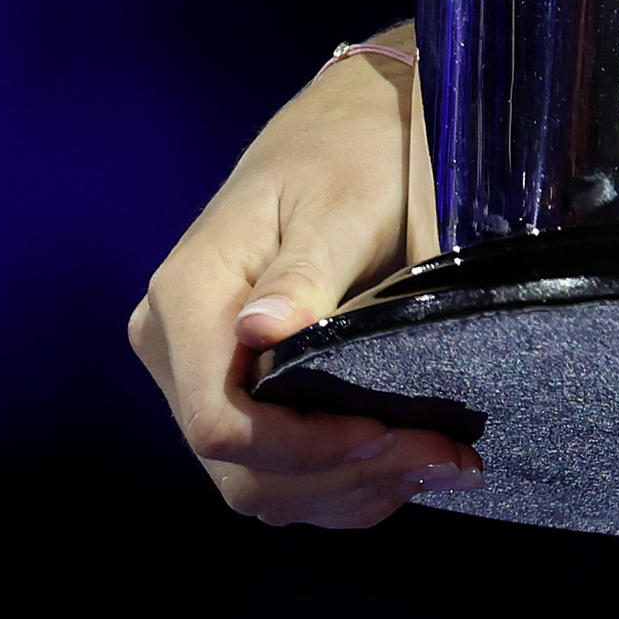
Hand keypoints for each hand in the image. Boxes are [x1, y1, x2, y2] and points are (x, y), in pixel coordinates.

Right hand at [123, 41, 478, 525]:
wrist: (348, 127)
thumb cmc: (350, 152)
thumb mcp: (339, 202)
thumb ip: (304, 272)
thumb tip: (262, 333)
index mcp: (186, 299)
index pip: (218, 420)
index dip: (302, 449)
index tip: (388, 433)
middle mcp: (174, 347)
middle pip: (240, 466)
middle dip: (342, 478)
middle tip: (444, 460)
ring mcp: (199, 377)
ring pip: (259, 484)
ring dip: (350, 491)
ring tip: (441, 466)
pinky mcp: (235, 393)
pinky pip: (276, 471)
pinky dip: (343, 484)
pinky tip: (410, 464)